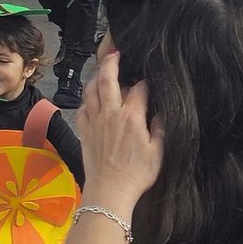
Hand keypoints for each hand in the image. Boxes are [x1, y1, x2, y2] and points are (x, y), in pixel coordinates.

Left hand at [76, 50, 163, 207]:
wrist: (110, 189)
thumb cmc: (137, 174)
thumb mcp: (158, 152)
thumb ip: (160, 129)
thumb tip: (160, 114)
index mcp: (132, 117)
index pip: (139, 89)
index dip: (145, 83)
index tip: (148, 82)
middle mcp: (111, 113)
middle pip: (108, 79)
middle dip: (112, 63)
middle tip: (115, 53)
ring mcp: (95, 120)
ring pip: (91, 90)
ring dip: (96, 78)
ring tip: (101, 72)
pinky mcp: (84, 130)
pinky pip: (83, 107)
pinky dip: (87, 99)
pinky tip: (91, 99)